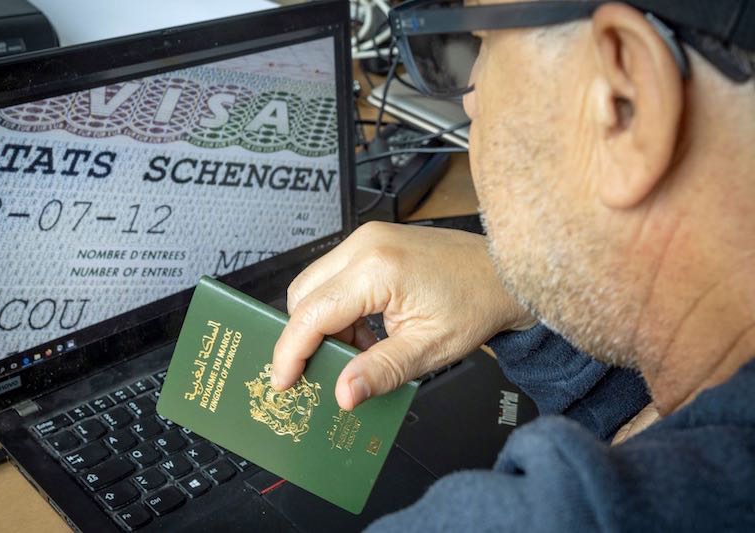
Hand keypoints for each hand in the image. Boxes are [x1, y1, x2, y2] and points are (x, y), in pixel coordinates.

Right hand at [270, 221, 534, 409]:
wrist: (503, 272)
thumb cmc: (476, 302)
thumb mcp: (428, 349)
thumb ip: (379, 372)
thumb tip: (343, 393)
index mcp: (377, 268)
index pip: (312, 313)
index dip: (291, 352)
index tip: (284, 381)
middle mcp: (364, 244)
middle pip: (303, 295)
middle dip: (306, 338)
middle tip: (324, 371)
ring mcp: (366, 239)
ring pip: (315, 286)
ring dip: (324, 325)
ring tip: (358, 353)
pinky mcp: (371, 242)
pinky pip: (335, 278)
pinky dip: (339, 309)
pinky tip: (365, 333)